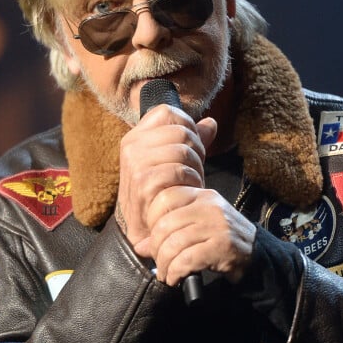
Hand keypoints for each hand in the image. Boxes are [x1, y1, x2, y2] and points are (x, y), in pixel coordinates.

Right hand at [115, 103, 215, 246]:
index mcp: (136, 136)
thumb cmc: (161, 192)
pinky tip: (187, 191)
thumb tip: (211, 123)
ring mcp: (135, 164)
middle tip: (195, 169)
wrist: (143, 229)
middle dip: (197, 150)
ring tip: (191, 181)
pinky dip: (190, 181)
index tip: (190, 147)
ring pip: (182, 149)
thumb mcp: (173, 161)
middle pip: (182, 130)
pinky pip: (179, 170)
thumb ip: (190, 141)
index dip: (188, 126)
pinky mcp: (143, 183)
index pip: (168, 112)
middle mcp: (132, 146)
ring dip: (196, 168)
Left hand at [134, 186, 256, 285]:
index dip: (152, 220)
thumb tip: (140, 246)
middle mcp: (209, 206)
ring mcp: (217, 225)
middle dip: (156, 249)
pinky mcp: (223, 246)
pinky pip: (187, 260)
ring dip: (165, 265)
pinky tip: (176, 279)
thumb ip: (171, 231)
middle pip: (165, 224)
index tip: (154, 238)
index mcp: (202, 195)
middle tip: (158, 262)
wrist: (259, 255)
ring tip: (166, 274)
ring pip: (174, 243)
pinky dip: (175, 273)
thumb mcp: (199, 227)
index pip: (165, 197)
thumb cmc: (223, 240)